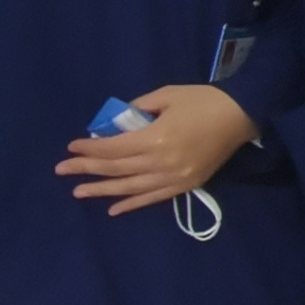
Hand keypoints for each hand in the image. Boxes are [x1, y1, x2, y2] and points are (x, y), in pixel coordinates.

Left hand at [61, 83, 255, 213]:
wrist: (242, 115)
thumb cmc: (203, 100)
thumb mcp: (167, 95)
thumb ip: (137, 108)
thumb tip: (113, 124)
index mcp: (156, 138)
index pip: (113, 148)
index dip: (90, 148)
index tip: (72, 146)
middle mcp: (161, 162)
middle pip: (116, 168)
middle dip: (86, 168)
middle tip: (62, 169)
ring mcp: (174, 177)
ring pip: (130, 187)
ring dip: (102, 189)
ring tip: (78, 191)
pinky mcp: (185, 185)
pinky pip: (153, 198)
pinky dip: (131, 204)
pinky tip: (112, 208)